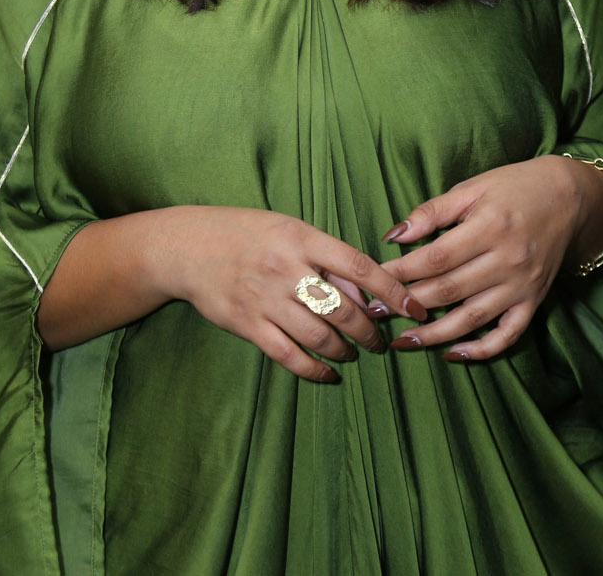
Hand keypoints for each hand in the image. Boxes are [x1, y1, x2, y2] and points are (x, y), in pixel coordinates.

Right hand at [167, 206, 425, 381]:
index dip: (391, 289)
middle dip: (369, 331)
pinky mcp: (247, 325)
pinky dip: (313, 370)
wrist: (188, 246)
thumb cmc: (246, 233)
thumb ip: (326, 259)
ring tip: (352, 353)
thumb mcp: (289, 230)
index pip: (358, 266)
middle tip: (379, 342)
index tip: (413, 307)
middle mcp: (285, 268)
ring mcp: (265, 298)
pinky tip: (327, 373)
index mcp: (301, 237)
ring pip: (320, 336)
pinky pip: (289, 355)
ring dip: (344, 350)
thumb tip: (367, 294)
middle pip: (343, 308)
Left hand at [377, 156, 602, 360]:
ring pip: (472, 319)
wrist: (569, 197)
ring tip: (403, 341)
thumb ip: (432, 212)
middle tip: (375, 312)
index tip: (374, 279)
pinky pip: (508, 334)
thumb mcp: (472, 188)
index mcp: (489, 227)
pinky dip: (481, 350)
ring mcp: (523, 285)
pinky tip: (453, 354)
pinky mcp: (535, 301)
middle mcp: (507, 260)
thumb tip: (394, 235)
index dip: (402, 271)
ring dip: (434, 334)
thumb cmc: (514, 187)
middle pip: (449, 290)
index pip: (436, 258)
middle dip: (408, 304)